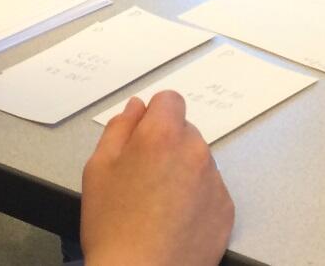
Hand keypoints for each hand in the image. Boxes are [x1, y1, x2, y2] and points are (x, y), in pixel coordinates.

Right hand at [81, 92, 233, 265]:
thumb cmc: (113, 225)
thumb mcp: (98, 169)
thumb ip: (119, 129)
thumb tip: (136, 108)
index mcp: (162, 134)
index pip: (169, 100)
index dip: (153, 117)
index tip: (141, 140)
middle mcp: (195, 150)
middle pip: (184, 132)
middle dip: (166, 145)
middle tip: (143, 178)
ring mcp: (215, 180)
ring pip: (198, 161)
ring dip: (183, 171)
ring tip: (158, 205)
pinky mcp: (226, 208)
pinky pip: (211, 190)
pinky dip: (197, 199)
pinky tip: (175, 221)